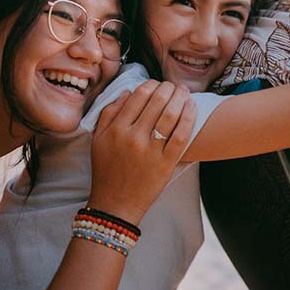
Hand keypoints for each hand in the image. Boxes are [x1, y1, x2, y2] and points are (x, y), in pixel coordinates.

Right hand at [89, 80, 195, 224]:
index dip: (151, 85)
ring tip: (184, 91)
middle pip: (157, 102)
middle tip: (172, 86)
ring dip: (180, 98)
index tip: (156, 84)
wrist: (115, 204)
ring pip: (170, 115)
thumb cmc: (106, 171)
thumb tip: (127, 92)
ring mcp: (151, 151)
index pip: (138, 96)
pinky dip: (189, 118)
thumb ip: (109, 113)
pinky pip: (181, 135)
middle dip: (168, 88)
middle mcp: (133, 138)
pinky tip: (192, 107)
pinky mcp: (166, 163)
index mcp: (116, 129)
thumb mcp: (98, 140)